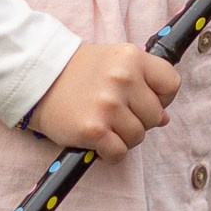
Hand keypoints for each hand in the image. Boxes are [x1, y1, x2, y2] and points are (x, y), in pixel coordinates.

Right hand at [28, 40, 178, 156]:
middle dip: (139, 120)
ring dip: (123, 138)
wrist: (38, 81)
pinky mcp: (94, 130)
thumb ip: (142, 84)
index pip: (171, 84)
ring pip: (137, 136)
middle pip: (155, 115)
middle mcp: (123, 78)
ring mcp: (108, 105)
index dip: (161, 97)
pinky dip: (110, 153)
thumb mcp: (114, 64)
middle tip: (116, 115)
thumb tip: (164, 118)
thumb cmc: (79, 73)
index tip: (145, 100)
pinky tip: (98, 141)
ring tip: (104, 125)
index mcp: (132, 57)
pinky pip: (119, 153)